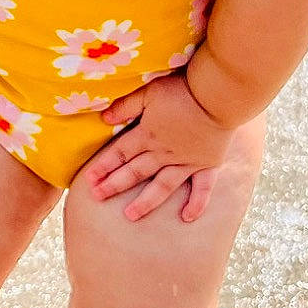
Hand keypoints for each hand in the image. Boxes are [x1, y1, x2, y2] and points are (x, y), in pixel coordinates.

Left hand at [86, 73, 237, 223]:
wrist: (218, 95)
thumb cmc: (183, 89)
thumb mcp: (149, 92)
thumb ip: (126, 106)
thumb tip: (104, 118)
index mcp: (148, 134)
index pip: (120, 153)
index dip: (103, 166)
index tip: (89, 179)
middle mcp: (164, 152)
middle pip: (135, 172)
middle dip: (115, 185)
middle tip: (98, 197)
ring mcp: (186, 161)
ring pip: (162, 186)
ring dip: (145, 202)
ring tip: (130, 215)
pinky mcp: (207, 164)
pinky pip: (202, 188)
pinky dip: (196, 203)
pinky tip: (187, 218)